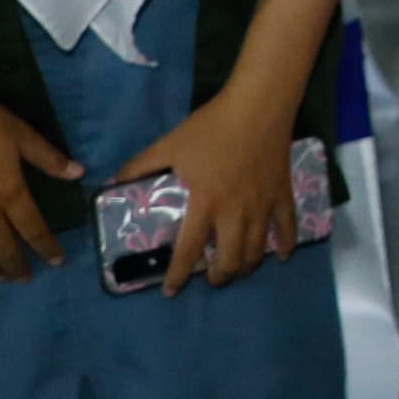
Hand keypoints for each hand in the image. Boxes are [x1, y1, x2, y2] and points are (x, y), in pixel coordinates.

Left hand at [120, 85, 299, 294]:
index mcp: (205, 203)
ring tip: (237, 270)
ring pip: (258, 249)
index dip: (178, 274)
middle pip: (230, 259)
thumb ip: (140, 166)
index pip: (189, 249)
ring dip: (247, 266)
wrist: (257, 107)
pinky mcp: (282, 193)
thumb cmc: (211, 127)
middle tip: (209, 279)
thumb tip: (111, 181)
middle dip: (219, 277)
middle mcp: (235, 212)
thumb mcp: (169, 145)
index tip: (170, 291)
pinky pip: (287, 226)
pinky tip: (280, 256)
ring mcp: (263, 205)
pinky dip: (285, 244)